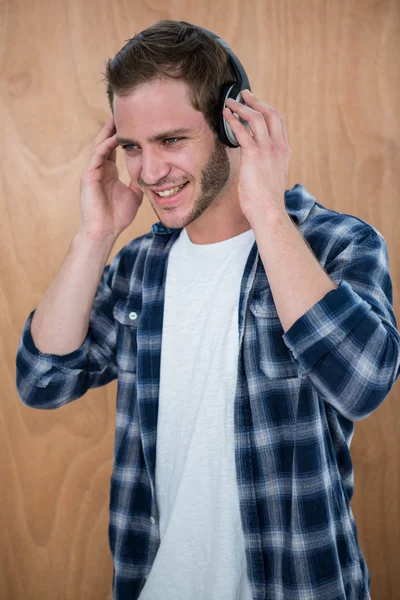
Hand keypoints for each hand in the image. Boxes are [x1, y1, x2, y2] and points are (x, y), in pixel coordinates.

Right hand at [79, 116, 143, 240]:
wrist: (105, 231)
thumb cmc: (117, 216)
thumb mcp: (134, 195)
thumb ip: (138, 182)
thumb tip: (149, 175)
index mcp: (108, 171)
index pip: (114, 147)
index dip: (122, 134)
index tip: (134, 121)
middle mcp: (99, 168)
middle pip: (105, 140)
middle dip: (114, 126)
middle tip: (124, 110)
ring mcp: (92, 171)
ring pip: (100, 145)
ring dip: (108, 131)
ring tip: (118, 117)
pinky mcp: (88, 176)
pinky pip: (97, 156)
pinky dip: (105, 145)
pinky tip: (115, 137)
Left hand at [223, 90, 290, 222]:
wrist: (268, 211)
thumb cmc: (267, 200)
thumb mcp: (271, 178)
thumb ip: (266, 165)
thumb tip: (254, 162)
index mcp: (284, 152)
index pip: (278, 122)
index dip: (267, 110)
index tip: (256, 105)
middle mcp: (278, 147)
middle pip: (271, 113)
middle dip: (257, 101)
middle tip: (244, 95)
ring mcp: (268, 150)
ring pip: (257, 117)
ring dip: (242, 107)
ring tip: (230, 103)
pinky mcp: (254, 155)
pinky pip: (243, 131)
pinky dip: (233, 120)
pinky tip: (225, 116)